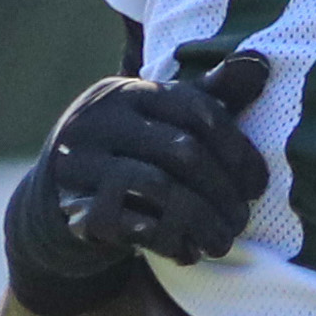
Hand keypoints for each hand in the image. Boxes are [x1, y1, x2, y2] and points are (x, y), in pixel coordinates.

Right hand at [4, 54, 271, 315]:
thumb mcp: (161, 120)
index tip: (257, 185)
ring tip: (223, 241)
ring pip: (160, 188)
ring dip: (202, 220)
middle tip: (242, 219)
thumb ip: (208, 96)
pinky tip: (189, 251)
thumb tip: (259, 63)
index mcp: (126, 93)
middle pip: (182, 151)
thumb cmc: (127, 154)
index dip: (236, 150)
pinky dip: (170, 240)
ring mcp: (82, 165)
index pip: (195, 111)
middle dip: (223, 191)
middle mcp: (99, 121)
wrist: (55, 201)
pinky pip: (133, 225)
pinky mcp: (76, 209)